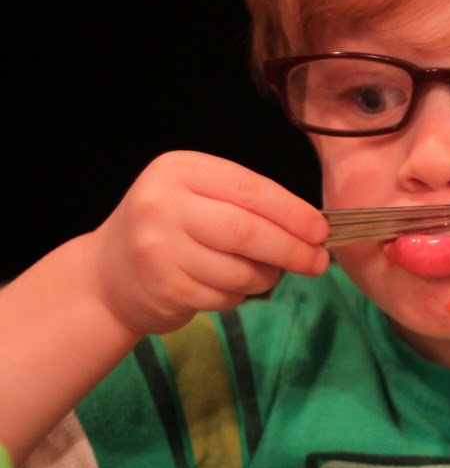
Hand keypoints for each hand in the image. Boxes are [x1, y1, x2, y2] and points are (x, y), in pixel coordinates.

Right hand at [92, 151, 328, 333]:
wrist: (109, 274)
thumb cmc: (172, 231)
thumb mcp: (199, 197)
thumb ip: (247, 204)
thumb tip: (312, 229)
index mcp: (180, 170)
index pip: (251, 189)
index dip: (293, 213)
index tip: (321, 231)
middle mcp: (163, 203)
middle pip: (248, 231)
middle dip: (292, 250)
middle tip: (318, 263)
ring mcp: (158, 246)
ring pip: (240, 270)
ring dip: (266, 278)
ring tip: (266, 275)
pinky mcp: (163, 286)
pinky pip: (225, 296)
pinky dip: (240, 297)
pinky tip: (228, 288)